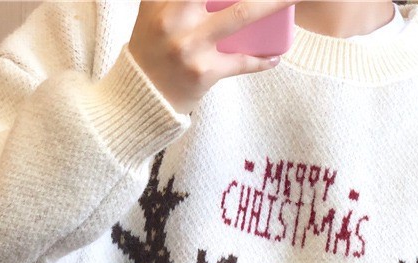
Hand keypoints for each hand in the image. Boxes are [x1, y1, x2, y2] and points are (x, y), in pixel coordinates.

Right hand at [128, 0, 297, 114]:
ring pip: (241, 14)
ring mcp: (190, 45)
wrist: (142, 97)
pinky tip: (275, 56)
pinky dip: (262, 60)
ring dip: (273, 3)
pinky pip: (241, 62)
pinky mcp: (203, 72)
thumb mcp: (153, 10)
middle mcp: (174, 16)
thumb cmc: (154, 48)